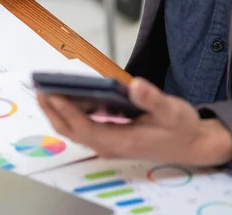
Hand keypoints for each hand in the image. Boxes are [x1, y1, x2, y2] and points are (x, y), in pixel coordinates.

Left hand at [38, 78, 231, 166]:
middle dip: (53, 110)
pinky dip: (68, 113)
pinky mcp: (108, 138)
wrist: (193, 145)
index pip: (85, 128)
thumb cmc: (181, 128)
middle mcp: (109, 145)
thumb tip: (136, 86)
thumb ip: (153, 99)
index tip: (53, 93)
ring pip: (73, 130)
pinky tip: (65, 95)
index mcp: (121, 141)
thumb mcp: (173, 110)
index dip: (67, 111)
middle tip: (39, 88)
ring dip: (57, 112)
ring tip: (44, 89)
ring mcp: (107, 143)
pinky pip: (80, 127)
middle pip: (71, 130)